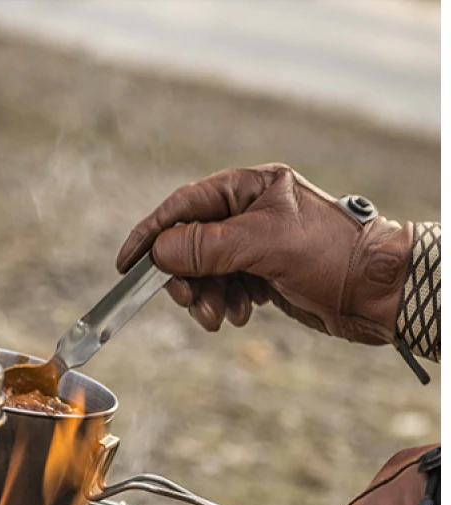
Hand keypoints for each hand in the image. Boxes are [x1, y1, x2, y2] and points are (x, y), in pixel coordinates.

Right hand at [116, 164, 411, 343]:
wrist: (377, 293)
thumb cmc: (331, 255)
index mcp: (249, 187)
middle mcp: (248, 212)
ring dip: (206, 298)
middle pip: (189, 244)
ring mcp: (254, 244)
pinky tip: (244, 313)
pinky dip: (226, 304)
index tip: (127, 265)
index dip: (152, 235)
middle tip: (190, 302)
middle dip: (186, 278)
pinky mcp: (262, 272)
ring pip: (205, 272)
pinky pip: (225, 288)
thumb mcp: (265, 244)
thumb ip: (208, 246)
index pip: (184, 206)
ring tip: (221, 317)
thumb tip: (160, 252)